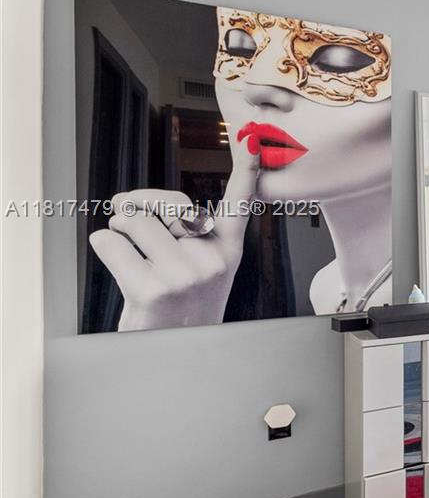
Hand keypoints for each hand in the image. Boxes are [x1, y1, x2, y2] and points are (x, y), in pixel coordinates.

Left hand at [88, 146, 259, 330]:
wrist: (173, 355)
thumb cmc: (180, 308)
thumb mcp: (202, 271)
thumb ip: (189, 235)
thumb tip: (138, 203)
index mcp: (227, 251)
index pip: (240, 204)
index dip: (248, 170)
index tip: (255, 142)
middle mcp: (211, 260)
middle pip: (164, 204)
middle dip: (135, 204)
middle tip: (123, 213)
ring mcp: (184, 275)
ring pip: (133, 220)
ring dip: (117, 229)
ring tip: (125, 248)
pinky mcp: (152, 288)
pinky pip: (110, 241)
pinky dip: (104, 247)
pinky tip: (118, 266)